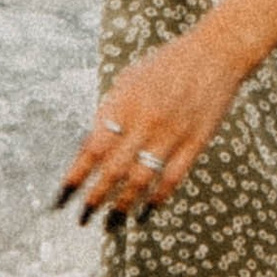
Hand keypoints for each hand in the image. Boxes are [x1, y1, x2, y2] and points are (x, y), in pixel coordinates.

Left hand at [56, 31, 245, 221]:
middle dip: (95, 199)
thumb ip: (110, 113)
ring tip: (111, 223)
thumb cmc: (166, 65)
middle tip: (83, 218)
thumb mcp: (129, 80)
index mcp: (124, 105)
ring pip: (141, 180)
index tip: (62, 197)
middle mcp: (145, 122)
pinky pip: (172, 178)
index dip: (76, 176)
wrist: (215, 53)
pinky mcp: (195, 142)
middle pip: (113, 171)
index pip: (92, 150)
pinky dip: (157, 198)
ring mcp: (172, 134)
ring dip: (123, 205)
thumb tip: (90, 150)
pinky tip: (146, 210)